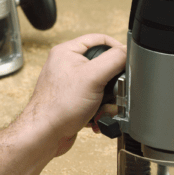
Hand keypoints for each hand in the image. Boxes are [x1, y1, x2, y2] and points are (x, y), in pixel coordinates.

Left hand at [23, 34, 125, 155]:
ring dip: (107, 101)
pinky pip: (96, 101)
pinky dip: (100, 111)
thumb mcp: (93, 77)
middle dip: (113, 83)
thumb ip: (114, 60)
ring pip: (102, 86)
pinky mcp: (74, 101)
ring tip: (102, 109)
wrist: (45, 135)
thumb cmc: (59, 107)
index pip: (100, 39)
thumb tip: (128, 51)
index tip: (127, 61)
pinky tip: (96, 117)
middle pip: (104, 65)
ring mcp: (70, 84)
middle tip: (113, 91)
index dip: (117, 48)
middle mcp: (67, 65)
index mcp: (67, 51)